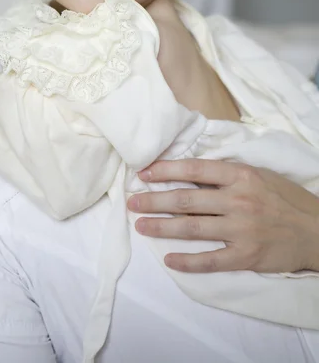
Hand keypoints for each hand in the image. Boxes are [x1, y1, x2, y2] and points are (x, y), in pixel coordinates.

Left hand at [128, 158, 318, 273]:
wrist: (316, 230)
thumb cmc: (284, 198)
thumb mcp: (258, 175)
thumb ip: (227, 174)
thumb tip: (189, 172)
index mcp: (241, 176)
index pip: (194, 170)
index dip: (165, 170)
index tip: (144, 173)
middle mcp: (238, 200)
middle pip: (186, 200)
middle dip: (154, 200)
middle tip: (131, 201)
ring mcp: (241, 230)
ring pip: (192, 228)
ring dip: (162, 226)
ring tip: (141, 225)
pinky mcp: (246, 256)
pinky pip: (211, 260)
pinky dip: (188, 261)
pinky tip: (169, 260)